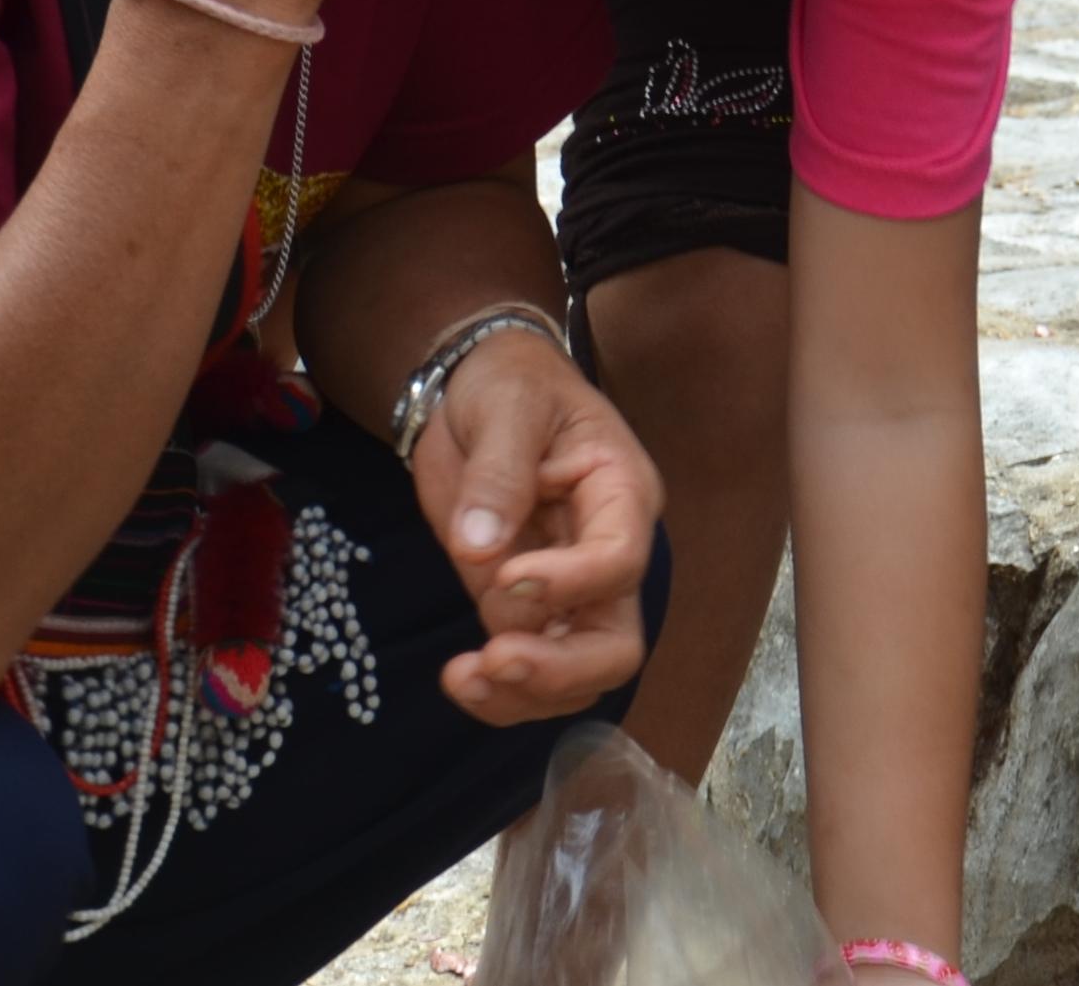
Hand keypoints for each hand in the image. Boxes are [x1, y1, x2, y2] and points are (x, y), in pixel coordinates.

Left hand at [411, 329, 663, 723]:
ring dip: (524, 693)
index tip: (506, 576)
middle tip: (495, 661)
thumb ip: (498, 474)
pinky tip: (458, 680)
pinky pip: (530, 672)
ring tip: (462, 677)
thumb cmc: (509, 384)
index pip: (620, 560)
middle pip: (616, 641)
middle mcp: (606, 553)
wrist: (475, 392)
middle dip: (561, 667)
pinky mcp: (525, 609)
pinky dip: (499, 694)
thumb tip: (479, 549)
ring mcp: (567, 591)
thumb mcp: (506, 406)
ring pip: (577, 674)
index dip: (571, 582)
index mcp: (620, 495)